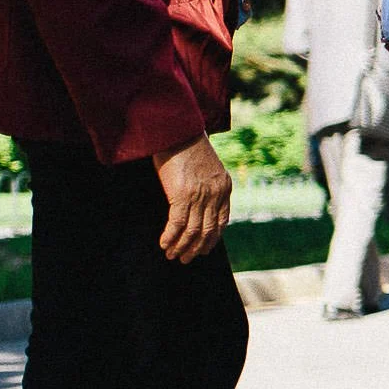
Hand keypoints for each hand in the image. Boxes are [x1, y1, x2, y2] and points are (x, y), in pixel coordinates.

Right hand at [152, 136, 231, 263]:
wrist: (178, 129)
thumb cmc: (187, 145)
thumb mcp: (206, 166)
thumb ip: (207, 184)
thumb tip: (198, 201)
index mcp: (224, 187)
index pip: (222, 220)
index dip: (213, 238)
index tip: (205, 249)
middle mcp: (215, 194)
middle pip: (208, 229)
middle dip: (197, 247)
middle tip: (186, 259)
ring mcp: (200, 195)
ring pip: (192, 230)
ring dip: (182, 246)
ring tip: (173, 256)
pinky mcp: (182, 195)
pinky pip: (176, 223)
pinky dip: (170, 237)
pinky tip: (164, 244)